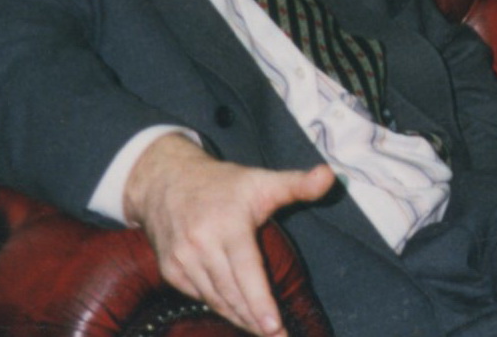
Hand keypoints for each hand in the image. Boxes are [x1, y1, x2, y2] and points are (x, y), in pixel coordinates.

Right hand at [125, 133, 334, 336]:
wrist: (166, 181)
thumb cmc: (223, 184)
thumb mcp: (262, 180)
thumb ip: (297, 183)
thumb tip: (330, 175)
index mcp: (227, 225)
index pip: (245, 270)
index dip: (259, 301)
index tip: (274, 326)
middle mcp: (200, 245)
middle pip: (232, 293)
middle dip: (256, 320)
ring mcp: (182, 260)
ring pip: (216, 299)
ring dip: (240, 319)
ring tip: (265, 333)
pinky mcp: (171, 271)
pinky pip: (201, 296)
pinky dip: (222, 308)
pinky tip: (239, 316)